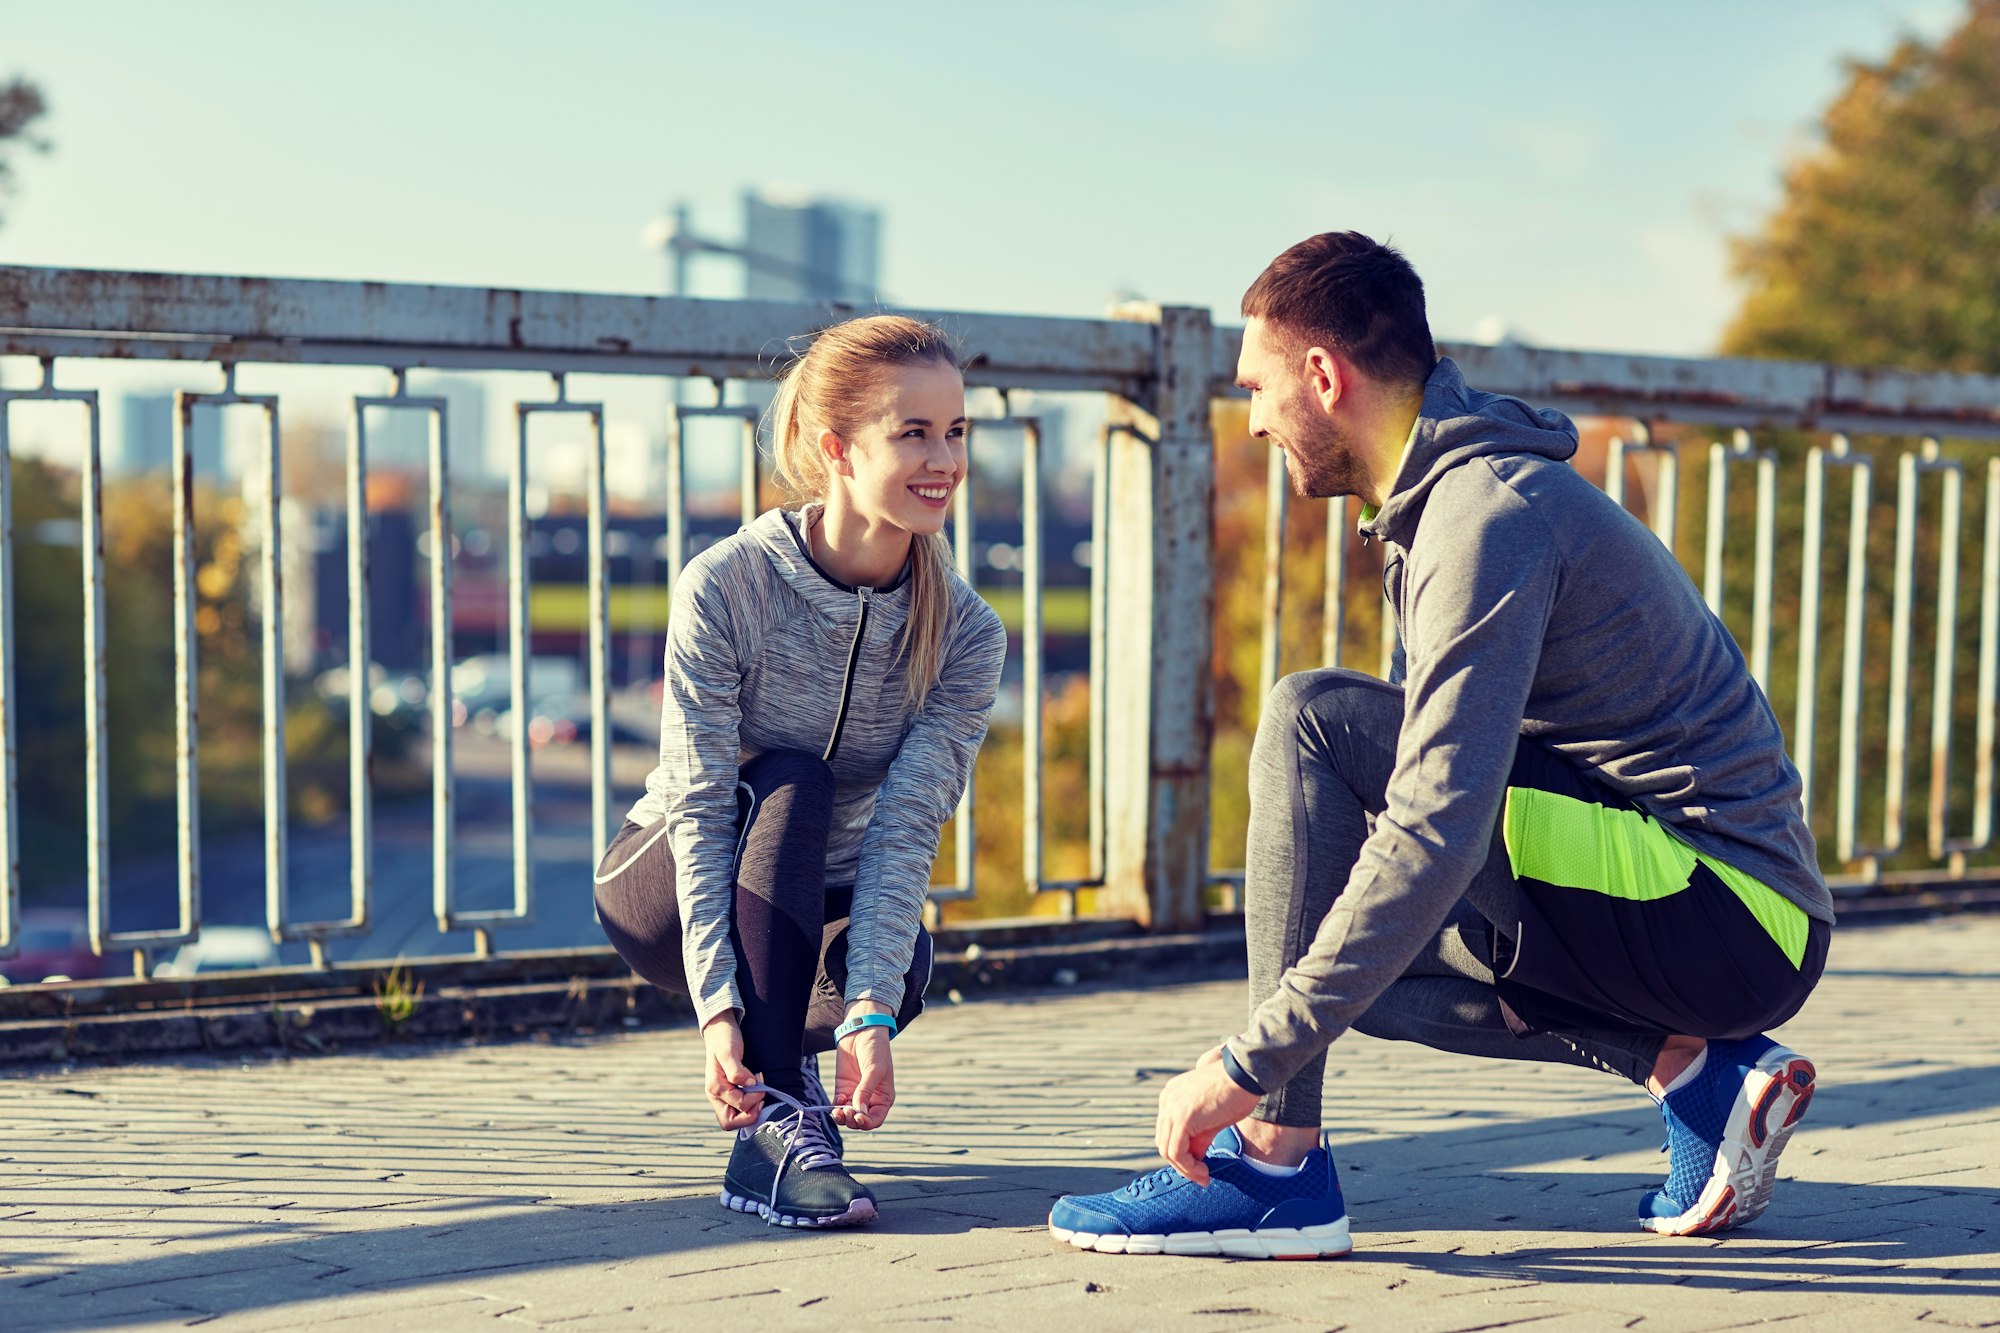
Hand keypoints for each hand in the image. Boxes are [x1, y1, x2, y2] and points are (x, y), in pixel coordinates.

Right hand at [702, 1014, 763, 1129]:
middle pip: (730, 1123)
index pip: (737, 1107)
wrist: (720, 1028)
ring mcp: (721, 1095)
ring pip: (734, 1119)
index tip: (761, 1084)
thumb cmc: (724, 1038)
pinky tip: (756, 1091)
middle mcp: (716, 1095)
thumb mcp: (730, 1051)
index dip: (753, 1099)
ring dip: (750, 1110)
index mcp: (715, 1087)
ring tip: (759, 1091)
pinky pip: (737, 1109)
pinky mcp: (728, 1092)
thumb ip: (737, 1070)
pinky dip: (749, 1105)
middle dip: (749, 1114)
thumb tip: (750, 1085)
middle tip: (761, 1096)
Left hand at [833, 1006, 895, 1130]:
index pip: (876, 1119)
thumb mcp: (875, 1069)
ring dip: (843, 1117)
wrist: (861, 1032)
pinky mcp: (843, 1088)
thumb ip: (866, 1091)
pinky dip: (836, 1107)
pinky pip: (838, 1104)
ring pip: (848, 1115)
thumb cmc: (876, 1049)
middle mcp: (870, 1099)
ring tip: (838, 1112)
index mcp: (883, 1097)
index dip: (867, 1123)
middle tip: (847, 1113)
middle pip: (860, 1120)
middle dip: (853, 1121)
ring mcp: (855, 1094)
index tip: (859, 1117)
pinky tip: (837, 1101)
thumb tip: (859, 1112)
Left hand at [1154, 1046, 1259, 1185]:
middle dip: (1182, 1164)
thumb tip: (1196, 1158)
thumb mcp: (1213, 1117)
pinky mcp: (1182, 1118)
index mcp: (1172, 1096)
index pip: (1168, 1132)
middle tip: (1201, 1177)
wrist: (1246, 1074)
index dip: (1182, 1153)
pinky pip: (1177, 1152)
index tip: (1200, 1167)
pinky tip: (1203, 1172)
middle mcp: (1167, 1100)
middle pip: (1165, 1141)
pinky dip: (1188, 1167)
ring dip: (1186, 1169)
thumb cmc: (1236, 1091)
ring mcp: (1172, 1108)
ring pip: (1168, 1150)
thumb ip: (1200, 1136)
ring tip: (1203, 1177)